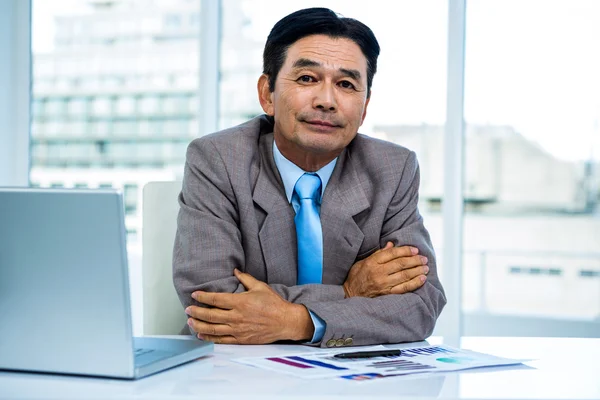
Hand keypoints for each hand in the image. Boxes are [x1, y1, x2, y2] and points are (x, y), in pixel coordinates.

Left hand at [186, 269, 312, 343]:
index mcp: (240, 302)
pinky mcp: (241, 339)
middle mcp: (237, 317)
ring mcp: (238, 330)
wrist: (285, 321)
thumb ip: (246, 278)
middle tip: (188, 309)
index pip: (216, 300)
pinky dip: (210, 338)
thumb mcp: (260, 287)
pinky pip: (222, 340)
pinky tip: (201, 336)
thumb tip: (235, 271)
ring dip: (199, 326)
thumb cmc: (274, 304)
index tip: (194, 295)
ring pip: (213, 329)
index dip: (203, 297)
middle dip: (196, 312)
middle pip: (210, 315)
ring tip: (190, 322)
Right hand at [343, 242, 428, 297]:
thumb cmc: (357, 275)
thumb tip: (391, 245)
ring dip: (417, 271)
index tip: (415, 250)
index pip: (392, 254)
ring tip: (426, 268)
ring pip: (404, 275)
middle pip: (401, 264)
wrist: (350, 293)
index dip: (405, 250)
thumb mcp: (364, 261)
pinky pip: (403, 288)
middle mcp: (379, 272)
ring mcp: (383, 284)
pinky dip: (414, 283)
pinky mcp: (387, 293)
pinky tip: (422, 279)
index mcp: (373, 262)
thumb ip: (379, 253)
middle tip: (424, 259)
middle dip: (415, 260)